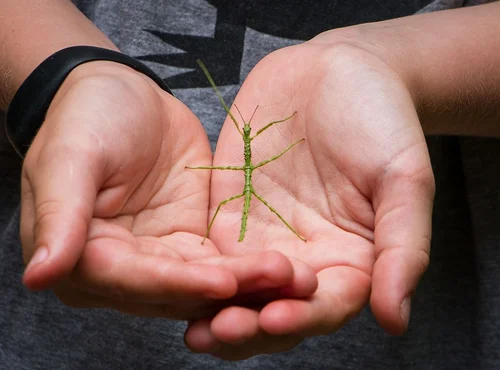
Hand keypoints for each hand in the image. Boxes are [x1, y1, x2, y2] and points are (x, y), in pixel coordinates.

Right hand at [19, 61, 316, 318]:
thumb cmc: (88, 117)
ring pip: (206, 284)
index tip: (223, 281)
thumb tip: (41, 273)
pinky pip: (223, 262)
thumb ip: (61, 213)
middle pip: (177, 292)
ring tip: (298, 277)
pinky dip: (252, 267)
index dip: (178, 284)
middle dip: (230, 290)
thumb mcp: (71, 155)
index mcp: (83, 259)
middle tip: (282, 280)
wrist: (125, 97)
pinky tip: (288, 264)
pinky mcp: (191, 244)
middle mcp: (123, 272)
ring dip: (251, 284)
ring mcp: (160, 260)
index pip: (133, 281)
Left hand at [184, 36, 434, 358]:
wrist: (335, 72)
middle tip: (220, 331)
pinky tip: (172, 281)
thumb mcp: (403, 177)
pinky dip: (195, 274)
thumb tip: (395, 321)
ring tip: (194, 327)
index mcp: (349, 259)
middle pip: (274, 310)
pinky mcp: (230, 214)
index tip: (275, 318)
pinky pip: (209, 252)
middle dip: (248, 326)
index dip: (302, 318)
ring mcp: (263, 238)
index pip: (326, 306)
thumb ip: (401, 246)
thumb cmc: (380, 120)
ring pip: (236, 292)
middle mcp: (304, 257)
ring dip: (214, 311)